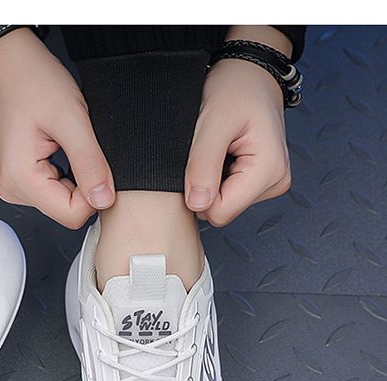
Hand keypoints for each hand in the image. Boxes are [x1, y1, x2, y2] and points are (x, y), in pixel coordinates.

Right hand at [0, 28, 114, 227]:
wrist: (13, 64)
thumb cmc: (34, 83)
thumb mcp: (72, 120)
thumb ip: (90, 163)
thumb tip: (104, 200)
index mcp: (20, 179)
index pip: (71, 215)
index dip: (91, 192)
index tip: (91, 160)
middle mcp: (14, 188)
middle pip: (67, 210)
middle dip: (83, 182)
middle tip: (77, 146)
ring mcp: (17, 185)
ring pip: (64, 202)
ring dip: (75, 175)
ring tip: (65, 143)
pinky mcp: (23, 180)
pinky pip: (56, 191)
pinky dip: (68, 172)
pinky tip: (60, 148)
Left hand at [184, 53, 290, 226]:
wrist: (249, 73)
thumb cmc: (236, 88)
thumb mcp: (213, 123)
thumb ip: (203, 166)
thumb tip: (198, 204)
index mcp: (269, 170)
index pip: (220, 213)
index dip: (199, 193)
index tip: (200, 161)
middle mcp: (276, 180)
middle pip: (222, 211)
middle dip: (206, 185)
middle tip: (209, 151)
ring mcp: (270, 182)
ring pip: (223, 205)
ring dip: (212, 180)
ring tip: (219, 148)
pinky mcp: (261, 181)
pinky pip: (228, 195)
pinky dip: (218, 177)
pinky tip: (224, 154)